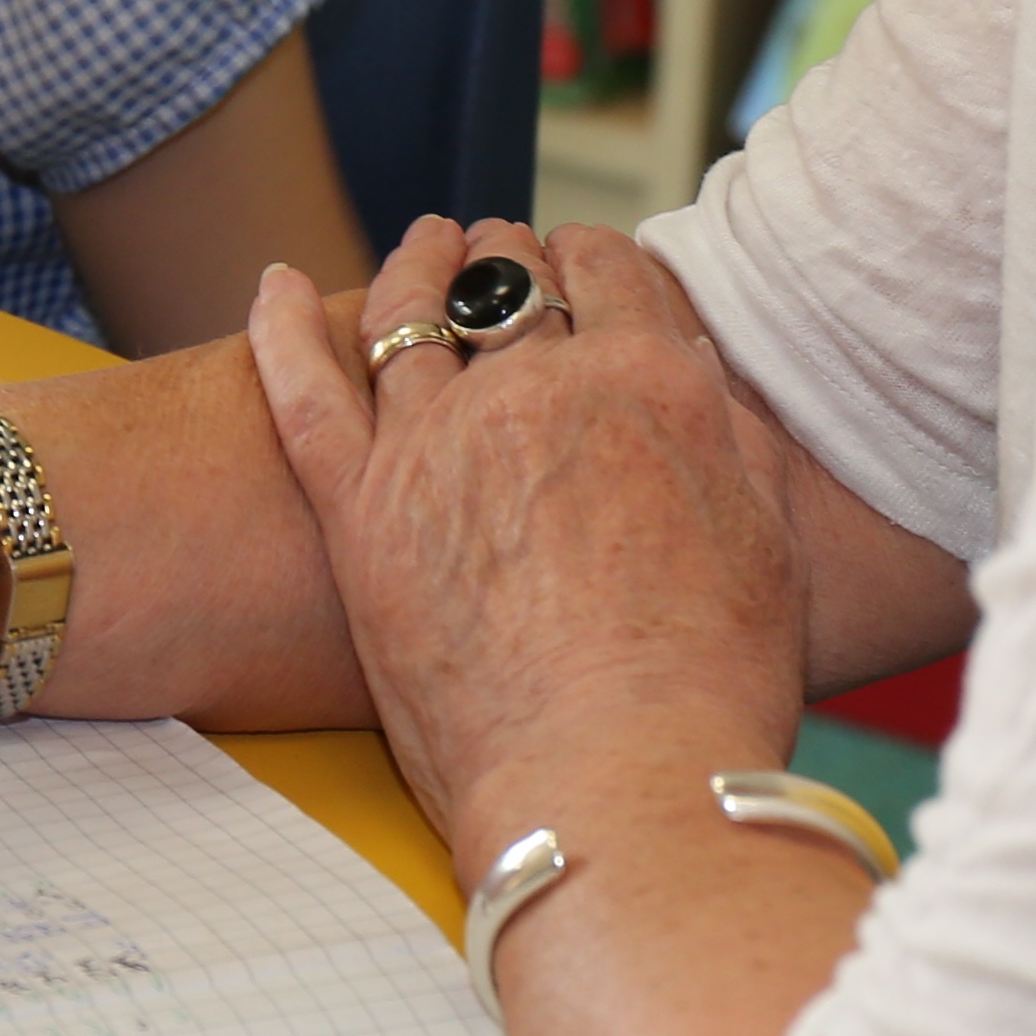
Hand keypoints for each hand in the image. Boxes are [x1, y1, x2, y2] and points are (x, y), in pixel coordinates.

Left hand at [245, 218, 814, 869]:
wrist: (616, 786)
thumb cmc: (712, 691)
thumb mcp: (765, 544)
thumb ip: (729, 444)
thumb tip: (693, 371)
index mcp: (650, 382)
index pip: (612, 271)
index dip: (593, 257)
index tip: (582, 263)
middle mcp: (539, 387)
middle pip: (511, 284)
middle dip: (509, 259)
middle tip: (500, 257)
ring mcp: (436, 441)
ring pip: (408, 315)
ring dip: (416, 267)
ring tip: (423, 249)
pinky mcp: (357, 508)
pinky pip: (302, 393)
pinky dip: (278, 328)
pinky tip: (270, 286)